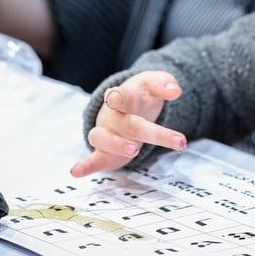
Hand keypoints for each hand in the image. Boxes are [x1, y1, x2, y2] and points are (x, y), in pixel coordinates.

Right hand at [70, 72, 184, 176]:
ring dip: (116, 145)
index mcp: (123, 96)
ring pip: (103, 138)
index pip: (121, 96)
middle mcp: (111, 115)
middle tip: (178, 141)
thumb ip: (165, 83)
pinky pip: (91, 158)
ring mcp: (105, 133)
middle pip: (129, 124)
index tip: (115, 98)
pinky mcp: (103, 152)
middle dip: (154, 133)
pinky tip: (75, 172)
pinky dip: (84, 165)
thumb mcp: (153, 83)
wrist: (124, 104)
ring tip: (135, 151)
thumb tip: (175, 90)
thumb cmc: (141, 95)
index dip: (118, 97)